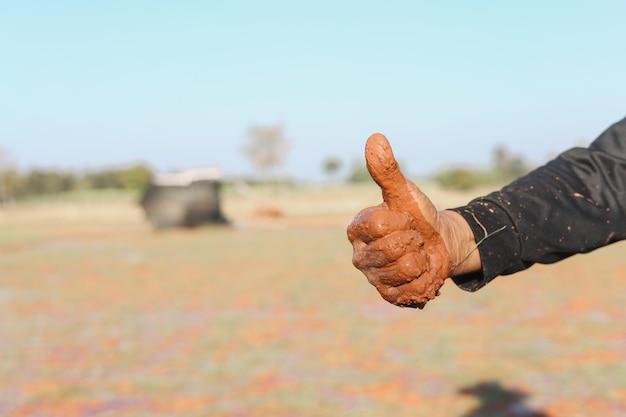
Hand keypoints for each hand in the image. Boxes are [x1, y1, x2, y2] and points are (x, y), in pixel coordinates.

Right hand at [347, 133, 478, 307]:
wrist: (441, 242)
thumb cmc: (418, 214)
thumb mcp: (404, 192)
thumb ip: (387, 170)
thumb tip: (375, 138)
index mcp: (357, 229)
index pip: (379, 226)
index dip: (401, 221)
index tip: (406, 218)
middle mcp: (359, 255)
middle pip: (390, 250)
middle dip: (412, 241)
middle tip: (413, 238)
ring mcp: (373, 277)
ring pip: (402, 271)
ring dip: (420, 261)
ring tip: (417, 255)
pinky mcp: (388, 295)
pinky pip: (408, 291)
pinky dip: (423, 280)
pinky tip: (421, 273)